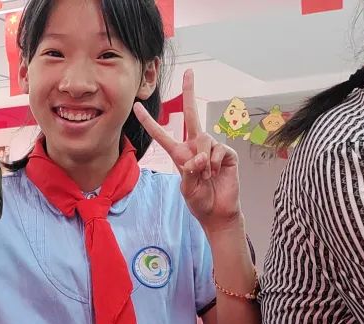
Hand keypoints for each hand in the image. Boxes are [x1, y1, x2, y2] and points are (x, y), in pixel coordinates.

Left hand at [134, 70, 241, 232]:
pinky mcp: (226, 152)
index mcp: (180, 154)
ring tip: (205, 176)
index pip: (162, 134)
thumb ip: (188, 171)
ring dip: (203, 162)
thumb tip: (198, 157)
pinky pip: (217, 150)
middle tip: (189, 71)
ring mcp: (212, 148)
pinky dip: (213, 163)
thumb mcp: (186, 188)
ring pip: (204, 140)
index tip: (137, 106)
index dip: (149, 121)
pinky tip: (214, 173)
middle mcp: (195, 146)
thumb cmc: (200, 201)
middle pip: (191, 115)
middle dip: (190, 92)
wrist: (218, 212)